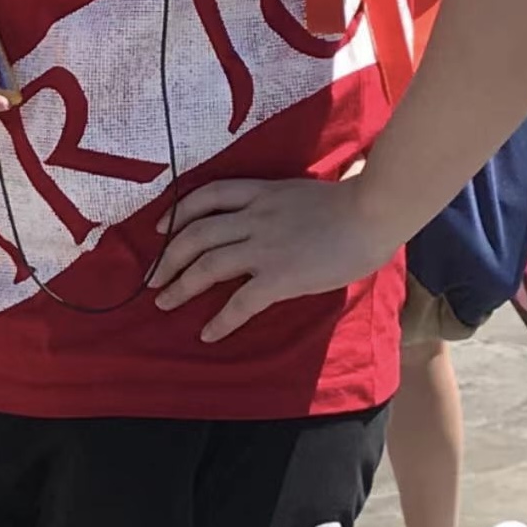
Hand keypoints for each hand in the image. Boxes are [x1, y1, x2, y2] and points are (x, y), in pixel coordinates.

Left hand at [147, 174, 401, 342]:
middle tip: (153, 278)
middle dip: (168, 257)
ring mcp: (264, 246)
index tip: (160, 227)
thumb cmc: (352, 203)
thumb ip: (282, 203)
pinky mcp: (279, 276)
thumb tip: (278, 213)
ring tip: (165, 303)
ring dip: (180, 286)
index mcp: (261, 193)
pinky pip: (240, 302)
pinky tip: (208, 333)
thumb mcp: (303, 192)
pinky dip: (220, 320)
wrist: (373, 213)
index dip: (177, 212)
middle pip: (195, 233)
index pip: (207, 196)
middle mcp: (254, 217)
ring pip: (207, 265)